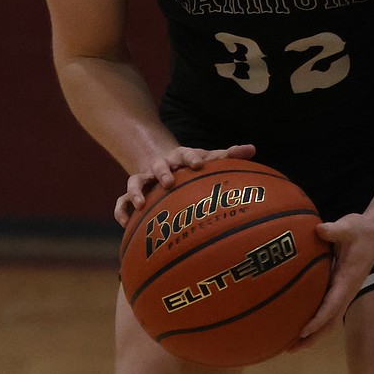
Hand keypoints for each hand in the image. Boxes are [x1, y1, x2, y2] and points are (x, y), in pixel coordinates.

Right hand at [115, 144, 255, 227]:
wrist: (162, 163)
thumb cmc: (191, 165)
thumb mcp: (207, 158)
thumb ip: (228, 155)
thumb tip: (252, 148)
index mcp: (179, 157)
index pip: (185, 153)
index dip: (191, 158)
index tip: (198, 164)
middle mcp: (160, 166)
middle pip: (157, 165)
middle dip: (162, 172)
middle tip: (168, 182)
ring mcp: (145, 180)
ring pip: (134, 181)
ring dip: (135, 191)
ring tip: (140, 205)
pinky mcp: (134, 194)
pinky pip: (122, 202)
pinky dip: (121, 211)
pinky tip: (125, 225)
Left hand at [292, 210, 373, 349]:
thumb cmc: (360, 230)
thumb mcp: (348, 227)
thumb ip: (334, 230)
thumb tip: (319, 230)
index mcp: (347, 281)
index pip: (332, 305)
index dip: (318, 319)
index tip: (302, 331)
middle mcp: (345, 291)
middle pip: (329, 322)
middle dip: (311, 337)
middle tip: (290, 349)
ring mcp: (342, 291)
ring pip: (328, 319)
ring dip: (312, 334)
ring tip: (291, 345)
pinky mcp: (338, 288)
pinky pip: (326, 309)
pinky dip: (314, 320)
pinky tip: (298, 323)